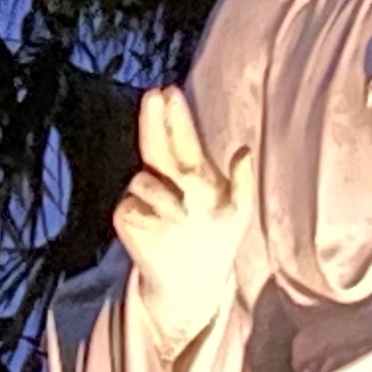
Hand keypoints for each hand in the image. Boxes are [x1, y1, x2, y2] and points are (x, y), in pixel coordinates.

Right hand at [112, 84, 250, 344]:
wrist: (192, 279)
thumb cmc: (217, 238)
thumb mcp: (238, 213)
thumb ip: (243, 183)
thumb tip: (245, 151)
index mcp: (192, 171)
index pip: (182, 139)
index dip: (176, 118)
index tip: (169, 92)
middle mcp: (163, 177)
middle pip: (156, 144)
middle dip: (154, 120)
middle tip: (153, 96)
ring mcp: (142, 195)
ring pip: (146, 181)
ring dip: (165, 196)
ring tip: (184, 216)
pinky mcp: (126, 216)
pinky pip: (133, 206)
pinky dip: (150, 216)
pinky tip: (164, 226)